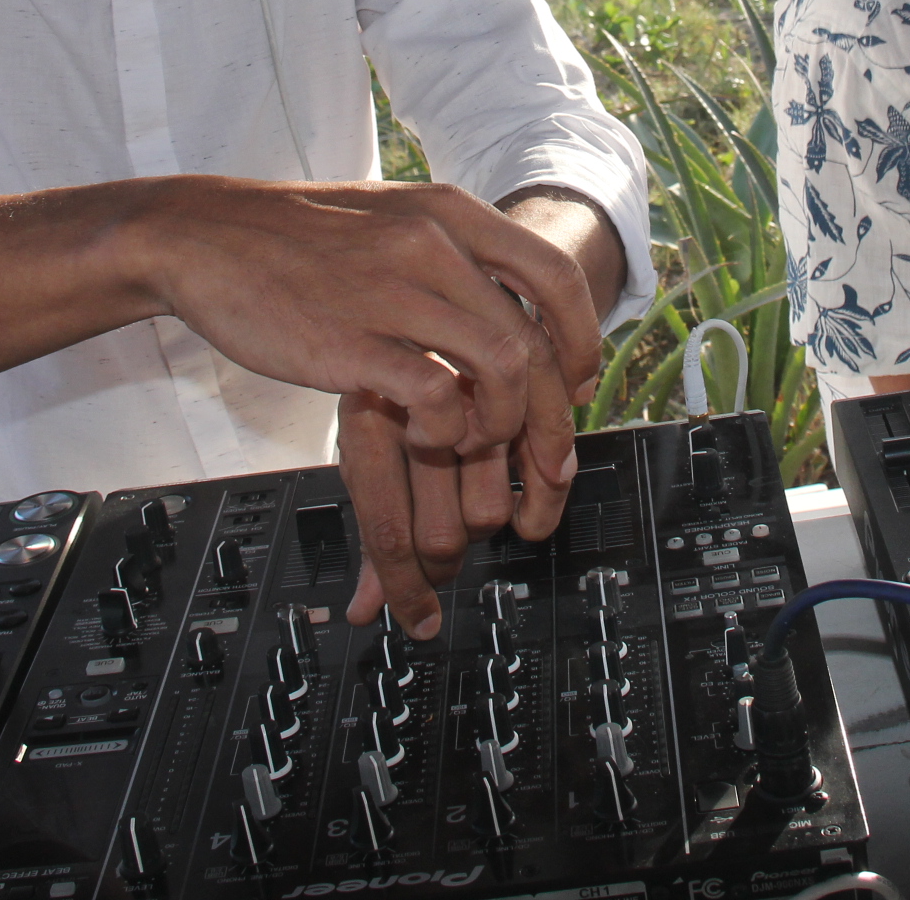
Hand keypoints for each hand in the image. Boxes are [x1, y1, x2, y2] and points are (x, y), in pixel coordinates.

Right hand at [144, 177, 598, 480]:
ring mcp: (393, 291)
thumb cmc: (294, 239)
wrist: (202, 237)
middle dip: (552, 412)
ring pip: (501, 368)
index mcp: (448, 211)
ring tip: (472, 438)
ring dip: (500, 423)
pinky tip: (422, 434)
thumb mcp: (390, 219)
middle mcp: (432, 243)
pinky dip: (445, 430)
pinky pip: (437, 397)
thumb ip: (452, 254)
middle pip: (534, 338)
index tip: (578, 382)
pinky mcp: (352, 342)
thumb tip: (508, 308)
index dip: (580, 338)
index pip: (553, 274)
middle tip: (548, 454)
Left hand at [339, 392, 573, 635]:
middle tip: (444, 557)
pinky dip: (542, 500)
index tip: (421, 622)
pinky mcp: (530, 387)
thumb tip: (364, 611)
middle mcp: (421, 407)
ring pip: (491, 509)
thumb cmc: (400, 376)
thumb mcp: (371, 441)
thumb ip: (375, 521)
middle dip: (444, 563)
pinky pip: (545, 470)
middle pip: (443, 536)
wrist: (451, 287)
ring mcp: (478, 397)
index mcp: (366, 418)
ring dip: (488, 528)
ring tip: (479, 514)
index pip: (385, 530)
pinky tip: (529, 508)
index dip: (403, 590)